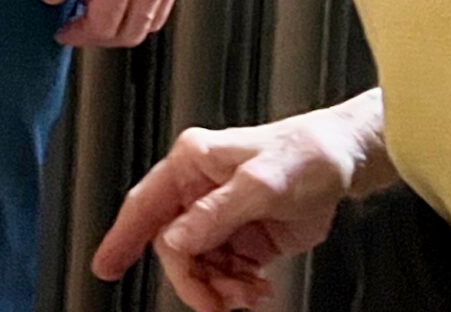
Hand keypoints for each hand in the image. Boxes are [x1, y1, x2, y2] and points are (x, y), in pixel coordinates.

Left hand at [41, 0, 197, 46]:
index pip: (104, 26)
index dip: (80, 35)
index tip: (63, 31)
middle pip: (131, 34)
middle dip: (100, 37)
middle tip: (77, 23)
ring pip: (152, 22)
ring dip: (122, 23)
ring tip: (95, 1)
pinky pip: (165, 1)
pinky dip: (142, 7)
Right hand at [93, 93, 389, 309]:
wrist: (344, 162)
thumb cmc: (304, 155)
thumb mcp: (260, 183)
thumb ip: (216, 213)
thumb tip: (177, 240)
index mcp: (191, 164)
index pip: (145, 204)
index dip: (121, 236)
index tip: (106, 266)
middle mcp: (199, 190)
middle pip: (174, 247)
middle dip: (193, 280)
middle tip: (217, 304)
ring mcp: (221, 216)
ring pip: (199, 265)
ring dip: (220, 289)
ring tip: (249, 296)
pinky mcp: (244, 239)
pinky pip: (226, 273)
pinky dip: (238, 290)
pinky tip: (258, 291)